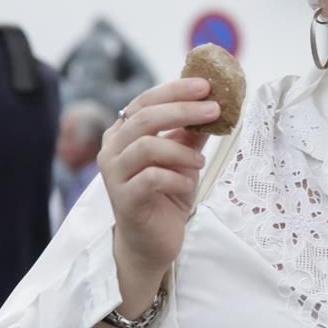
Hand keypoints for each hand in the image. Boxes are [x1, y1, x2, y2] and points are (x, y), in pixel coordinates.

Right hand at [99, 78, 218, 307]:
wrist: (152, 242)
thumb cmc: (166, 195)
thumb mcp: (184, 158)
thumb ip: (192, 132)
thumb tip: (216, 102)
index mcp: (123, 134)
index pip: (145, 101)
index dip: (175, 90)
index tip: (206, 85)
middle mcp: (112, 150)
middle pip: (144, 118)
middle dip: (182, 110)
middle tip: (214, 109)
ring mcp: (114, 175)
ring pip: (146, 146)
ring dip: (181, 150)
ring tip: (200, 161)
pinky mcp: (124, 200)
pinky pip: (151, 178)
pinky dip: (177, 178)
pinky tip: (188, 185)